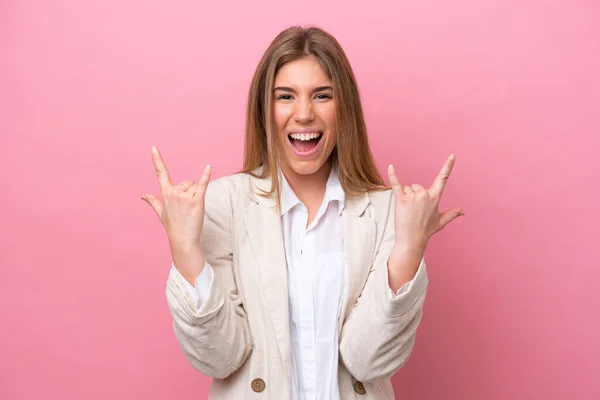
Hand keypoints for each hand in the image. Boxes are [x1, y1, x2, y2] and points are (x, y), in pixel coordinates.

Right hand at [141, 146, 211, 281]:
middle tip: (186, 208)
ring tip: (191, 209)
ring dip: (195, 195)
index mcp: (165, 193)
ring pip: (194, 185)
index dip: (157, 160)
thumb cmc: (173, 226)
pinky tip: (208, 167)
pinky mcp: (197, 200)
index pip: (161, 173)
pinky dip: (206, 176)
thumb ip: (153, 201)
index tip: (154, 148)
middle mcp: (174, 193)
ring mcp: (185, 196)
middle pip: (186, 182)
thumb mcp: (161, 213)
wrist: (183, 240)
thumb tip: (143, 195)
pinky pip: (202, 184)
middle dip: (188, 191)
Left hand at [388, 154, 464, 254]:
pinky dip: (392, 175)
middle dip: (414, 195)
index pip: (443, 179)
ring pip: (407, 188)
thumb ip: (452, 213)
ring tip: (407, 211)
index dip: (448, 166)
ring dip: (406, 196)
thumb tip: (463, 211)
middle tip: (414, 210)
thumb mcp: (441, 221)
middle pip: (417, 185)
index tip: (452, 156)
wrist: (412, 240)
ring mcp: (413, 196)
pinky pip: (396, 184)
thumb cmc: (426, 231)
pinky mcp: (401, 199)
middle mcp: (425, 195)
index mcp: (435, 198)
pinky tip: (391, 166)